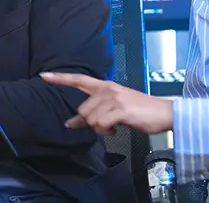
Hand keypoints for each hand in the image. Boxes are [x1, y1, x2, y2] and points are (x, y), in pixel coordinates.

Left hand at [41, 72, 173, 135]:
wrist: (164, 113)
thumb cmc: (139, 112)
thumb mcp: (113, 110)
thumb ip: (92, 113)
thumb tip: (70, 123)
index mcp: (105, 86)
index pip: (78, 79)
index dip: (60, 78)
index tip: (43, 76)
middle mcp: (107, 89)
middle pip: (82, 110)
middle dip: (91, 122)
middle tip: (107, 125)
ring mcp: (114, 98)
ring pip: (90, 119)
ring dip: (100, 128)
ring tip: (114, 126)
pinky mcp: (121, 109)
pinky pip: (101, 124)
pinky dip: (106, 131)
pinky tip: (117, 129)